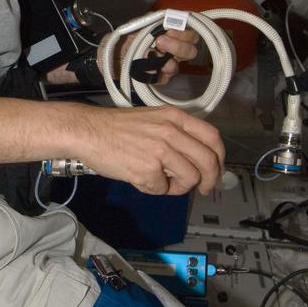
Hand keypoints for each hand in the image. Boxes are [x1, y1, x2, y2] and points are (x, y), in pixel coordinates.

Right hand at [71, 102, 223, 195]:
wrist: (88, 131)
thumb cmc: (116, 127)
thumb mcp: (154, 119)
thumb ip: (176, 134)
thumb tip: (194, 158)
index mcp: (175, 117)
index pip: (213, 137)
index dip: (219, 158)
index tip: (216, 170)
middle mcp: (172, 132)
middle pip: (208, 161)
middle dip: (210, 180)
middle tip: (204, 188)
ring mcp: (161, 151)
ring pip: (190, 178)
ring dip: (178, 186)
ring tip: (161, 181)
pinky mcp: (148, 169)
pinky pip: (163, 189)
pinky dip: (154, 189)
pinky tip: (140, 178)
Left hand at [106, 25, 198, 86]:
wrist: (104, 55)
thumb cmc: (121, 38)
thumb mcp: (136, 25)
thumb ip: (152, 22)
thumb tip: (168, 21)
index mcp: (170, 34)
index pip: (190, 33)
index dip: (185, 32)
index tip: (170, 29)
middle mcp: (170, 50)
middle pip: (190, 51)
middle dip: (178, 46)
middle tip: (159, 42)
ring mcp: (163, 65)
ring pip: (176, 67)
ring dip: (167, 61)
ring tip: (152, 55)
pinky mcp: (154, 78)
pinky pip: (162, 80)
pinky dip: (156, 74)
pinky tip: (148, 68)